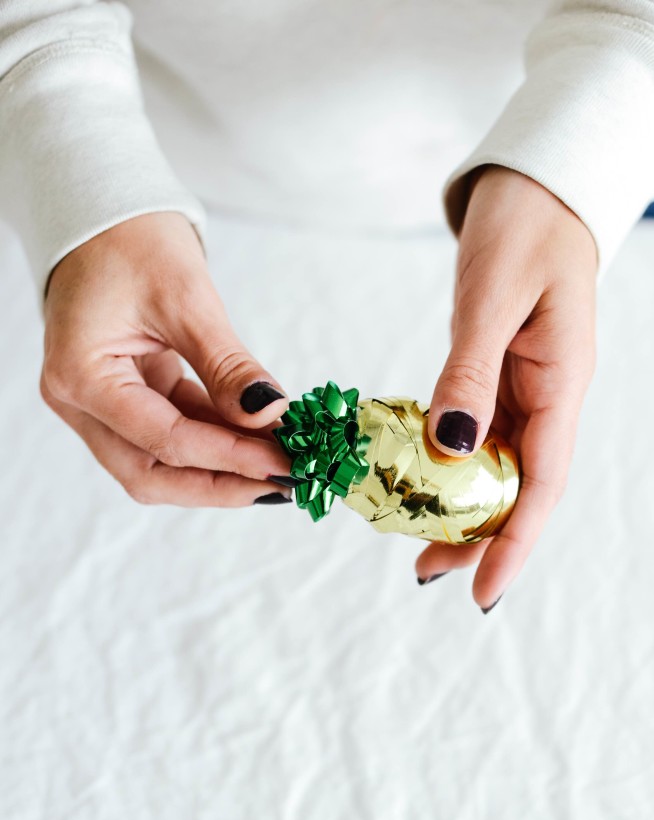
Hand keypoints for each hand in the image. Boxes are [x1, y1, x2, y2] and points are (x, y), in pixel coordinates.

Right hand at [41, 212, 294, 506]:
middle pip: (150, 473)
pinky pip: (168, 436)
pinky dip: (213, 440)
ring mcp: (97, 404)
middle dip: (220, 483)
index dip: (229, 458)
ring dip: (219, 468)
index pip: (164, 440)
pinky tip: (257, 440)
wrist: (103, 212)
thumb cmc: (132, 240)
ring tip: (277, 463)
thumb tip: (271, 415)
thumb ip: (227, 365)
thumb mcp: (187, 299)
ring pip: (158, 464)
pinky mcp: (121, 398)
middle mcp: (79, 402)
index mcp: (82, 375)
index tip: (284, 463)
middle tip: (282, 481)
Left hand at [417, 166, 597, 609]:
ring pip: (496, 470)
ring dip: (459, 509)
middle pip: (518, 490)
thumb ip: (469, 374)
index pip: (541, 484)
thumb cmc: (523, 230)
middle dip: (478, 538)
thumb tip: (449, 449)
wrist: (535, 192)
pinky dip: (447, 467)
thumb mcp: (491, 300)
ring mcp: (525, 392)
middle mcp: (548, 400)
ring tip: (413, 542)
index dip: (513, 542)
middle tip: (425, 570)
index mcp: (561, 385)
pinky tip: (417, 483)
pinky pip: (477, 438)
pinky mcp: (499, 380)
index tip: (481, 590)